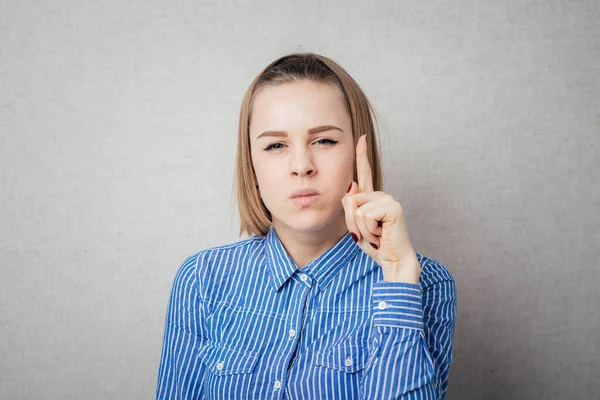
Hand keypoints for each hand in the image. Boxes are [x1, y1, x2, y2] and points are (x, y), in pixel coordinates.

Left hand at [342, 135, 420, 282]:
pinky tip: (382, 234)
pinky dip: (369, 230)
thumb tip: (353, 185)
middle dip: (353, 223)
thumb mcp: (356, 226)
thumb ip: (351, 206)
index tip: (361, 137)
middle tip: (371, 233)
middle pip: (350, 200)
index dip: (361, 155)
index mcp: (372, 198)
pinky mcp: (393, 207)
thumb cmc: (376, 245)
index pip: (365, 173)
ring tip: (377, 234)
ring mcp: (388, 199)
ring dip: (361, 228)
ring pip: (356, 209)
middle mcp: (381, 195)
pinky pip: (365, 216)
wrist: (392, 260)